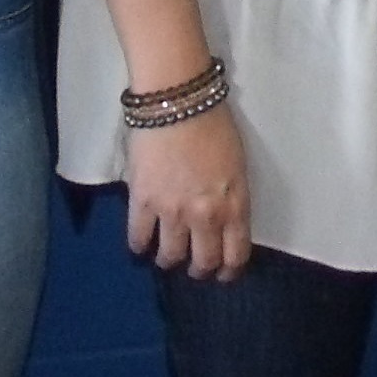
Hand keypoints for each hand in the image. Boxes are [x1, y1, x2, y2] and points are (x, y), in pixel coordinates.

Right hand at [125, 109, 251, 281]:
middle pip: (204, 261)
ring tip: (166, 257)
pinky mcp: (143, 203)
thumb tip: (222, 218)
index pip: (236, 254)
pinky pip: (138, 238)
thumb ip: (231, 197)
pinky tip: (140, 247)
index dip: (229, 270)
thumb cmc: (214, 124)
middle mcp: (206, 216)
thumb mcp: (237, 165)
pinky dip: (139, 247)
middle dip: (200, 269)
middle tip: (194, 267)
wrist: (177, 101)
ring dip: (169, 261)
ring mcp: (172, 212)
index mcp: (235, 204)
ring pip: (170, 257)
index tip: (223, 274)